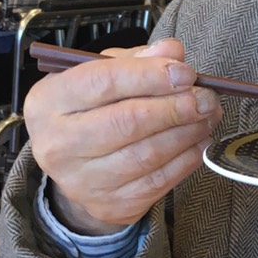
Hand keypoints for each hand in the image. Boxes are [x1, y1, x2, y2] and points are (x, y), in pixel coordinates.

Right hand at [23, 40, 220, 234]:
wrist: (72, 168)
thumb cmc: (88, 110)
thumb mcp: (99, 74)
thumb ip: (135, 60)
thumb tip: (173, 52)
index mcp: (49, 102)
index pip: (103, 82)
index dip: (150, 76)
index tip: (185, 72)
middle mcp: (59, 144)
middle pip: (128, 122)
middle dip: (175, 107)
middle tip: (206, 97)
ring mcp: (82, 180)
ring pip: (147, 154)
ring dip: (187, 132)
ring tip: (208, 115)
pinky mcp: (110, 205)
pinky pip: (159, 181)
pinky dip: (187, 159)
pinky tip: (200, 141)